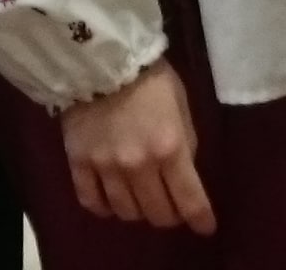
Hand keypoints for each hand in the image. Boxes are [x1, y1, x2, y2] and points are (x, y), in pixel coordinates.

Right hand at [61, 61, 213, 231]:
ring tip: (141, 200)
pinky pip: (91, 202)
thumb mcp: (181, 105)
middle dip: (170, 215)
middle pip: (157, 213)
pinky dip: (104, 208)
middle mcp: (139, 165)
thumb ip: (185, 143)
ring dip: (139, 211)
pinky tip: (111, 201)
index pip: (190, 200)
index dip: (201, 219)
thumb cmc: (149, 78)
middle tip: (171, 207)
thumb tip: (184, 173)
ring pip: (126, 212)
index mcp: (170, 148)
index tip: (206, 227)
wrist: (100, 57)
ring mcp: (106, 167)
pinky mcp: (79, 163)